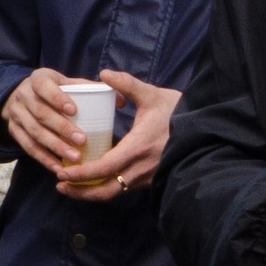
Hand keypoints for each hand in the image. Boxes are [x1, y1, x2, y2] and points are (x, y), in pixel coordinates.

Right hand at [5, 66, 91, 174]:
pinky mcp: (13, 131)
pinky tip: (58, 167)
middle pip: (40, 113)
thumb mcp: (68, 83)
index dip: (57, 98)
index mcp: (38, 79)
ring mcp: (16, 114)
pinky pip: (28, 147)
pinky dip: (44, 158)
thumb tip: (120, 101)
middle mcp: (23, 95)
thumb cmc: (55, 90)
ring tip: (74, 158)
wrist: (22, 96)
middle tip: (82, 140)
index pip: (45, 87)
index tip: (74, 110)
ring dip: (55, 146)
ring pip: (34, 132)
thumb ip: (92, 89)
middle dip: (61, 128)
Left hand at [55, 69, 179, 200]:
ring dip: (91, 192)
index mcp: (139, 147)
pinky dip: (105, 187)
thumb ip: (127, 84)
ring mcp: (147, 177)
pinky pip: (123, 188)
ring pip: (114, 192)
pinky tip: (93, 179)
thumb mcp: (153, 95)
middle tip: (60, 185)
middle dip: (80, 191)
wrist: (205, 130)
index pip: (105, 168)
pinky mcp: (150, 179)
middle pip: (106, 190)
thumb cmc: (178, 112)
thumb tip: (104, 73)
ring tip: (70, 185)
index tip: (63, 174)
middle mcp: (142, 168)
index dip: (82, 174)